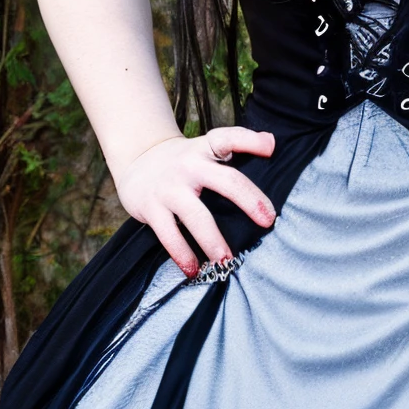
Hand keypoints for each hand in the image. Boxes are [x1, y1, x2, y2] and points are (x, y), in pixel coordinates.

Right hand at [115, 126, 276, 275]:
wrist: (136, 159)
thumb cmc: (183, 160)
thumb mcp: (204, 147)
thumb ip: (235, 145)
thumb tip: (272, 143)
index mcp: (206, 149)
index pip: (228, 138)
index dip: (250, 141)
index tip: (270, 148)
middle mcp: (189, 165)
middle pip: (225, 181)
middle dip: (248, 200)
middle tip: (268, 221)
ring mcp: (170, 188)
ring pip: (196, 215)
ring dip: (213, 240)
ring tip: (227, 261)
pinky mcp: (152, 208)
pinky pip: (169, 235)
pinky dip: (182, 254)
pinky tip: (193, 269)